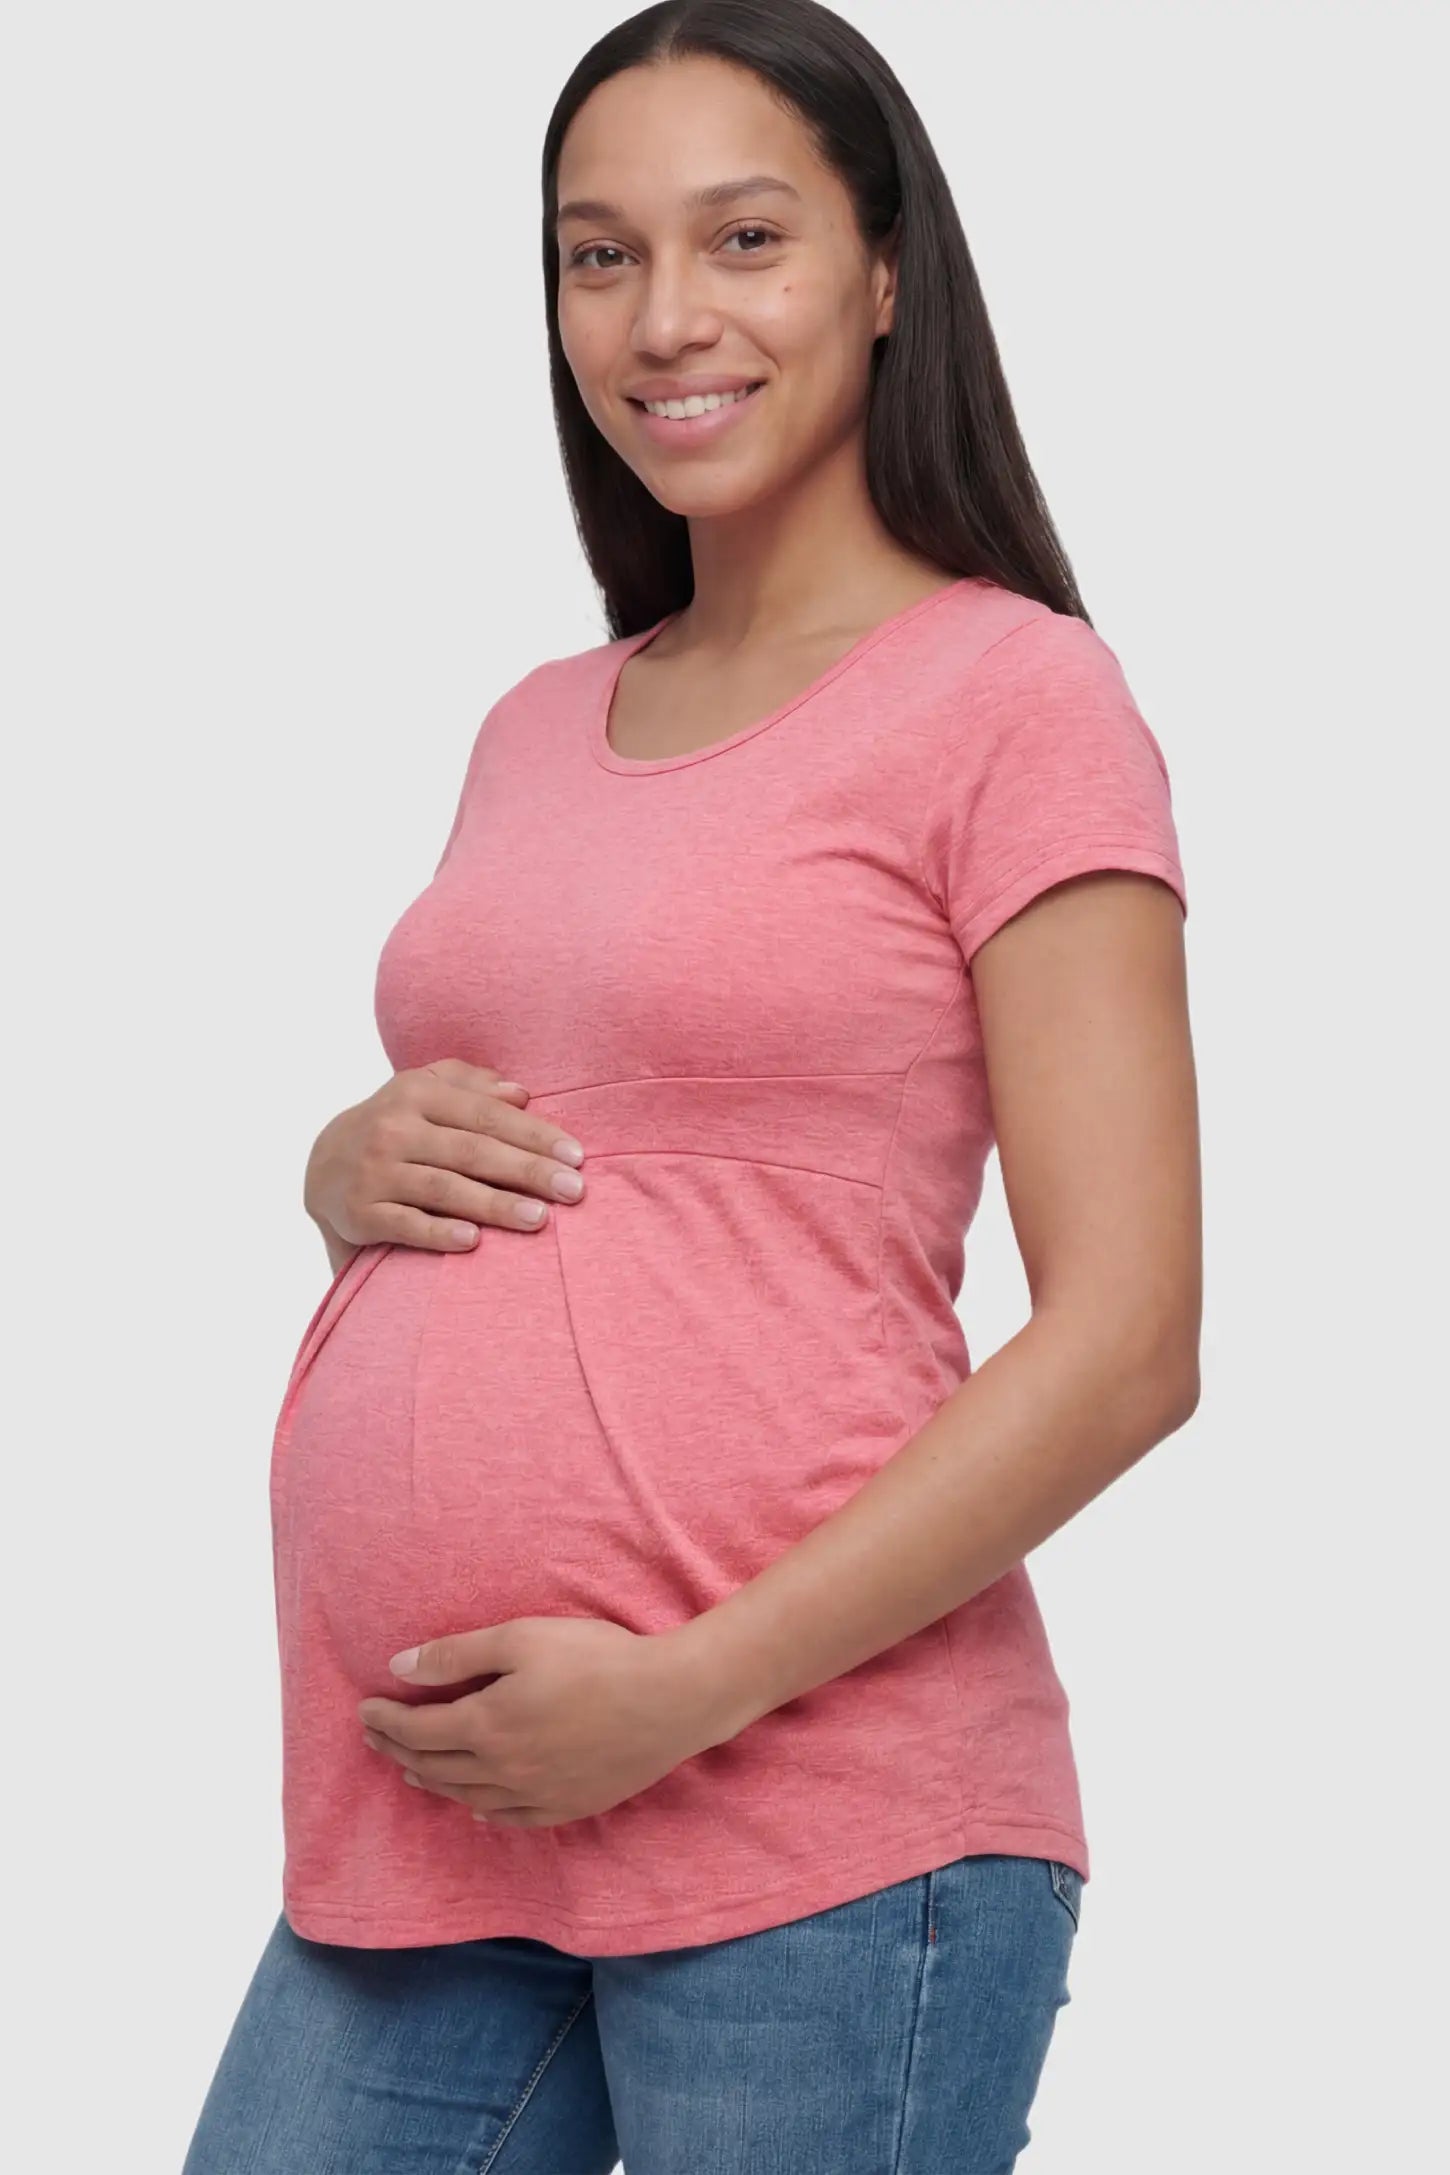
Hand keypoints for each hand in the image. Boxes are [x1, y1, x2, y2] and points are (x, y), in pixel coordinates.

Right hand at [304, 1059, 587, 1257]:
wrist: (320, 1165)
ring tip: (539, 1219)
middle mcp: (393, 1128)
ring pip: (444, 1189)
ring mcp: (374, 1172)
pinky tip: (474, 1241)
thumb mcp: (424, 1091)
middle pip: (472, 1151)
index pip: (487, 1115)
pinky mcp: (359, 1212)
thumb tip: (522, 1094)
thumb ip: (471, 1085)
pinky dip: (438, 1233)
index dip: (535, 1135)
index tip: (577, 1157)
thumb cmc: (394, 1125)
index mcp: (417, 1093)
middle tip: (573, 1191)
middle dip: (528, 1171)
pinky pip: (405, 1225)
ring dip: (494, 1205)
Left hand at [357, 1616, 723, 1828]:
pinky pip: (511, 1818)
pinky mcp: (569, 1805)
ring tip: (412, 1770)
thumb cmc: (598, 1658)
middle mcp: (503, 1770)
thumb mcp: (522, 1638)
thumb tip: (399, 1668)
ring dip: (432, 1781)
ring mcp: (537, 1794)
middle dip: (398, 1750)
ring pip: (467, 1795)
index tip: (364, 1710)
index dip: (387, 1720)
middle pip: (435, 1765)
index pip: (419, 1729)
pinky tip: (476, 1808)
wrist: (671, 1700)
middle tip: (376, 1738)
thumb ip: (457, 1655)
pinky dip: (483, 1812)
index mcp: (488, 1726)